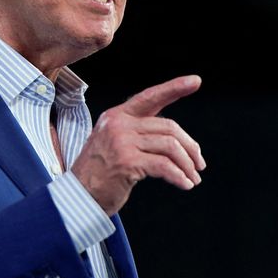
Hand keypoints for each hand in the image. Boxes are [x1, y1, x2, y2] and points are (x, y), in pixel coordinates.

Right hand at [72, 75, 205, 215]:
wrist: (79, 196)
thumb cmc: (99, 173)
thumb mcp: (113, 142)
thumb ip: (137, 132)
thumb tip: (174, 138)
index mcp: (116, 115)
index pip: (150, 96)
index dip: (174, 88)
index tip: (195, 81)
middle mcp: (118, 124)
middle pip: (168, 127)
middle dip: (189, 147)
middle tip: (198, 164)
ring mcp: (122, 142)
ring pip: (170, 146)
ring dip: (187, 164)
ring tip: (193, 178)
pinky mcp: (127, 162)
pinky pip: (165, 166)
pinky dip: (179, 177)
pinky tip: (185, 184)